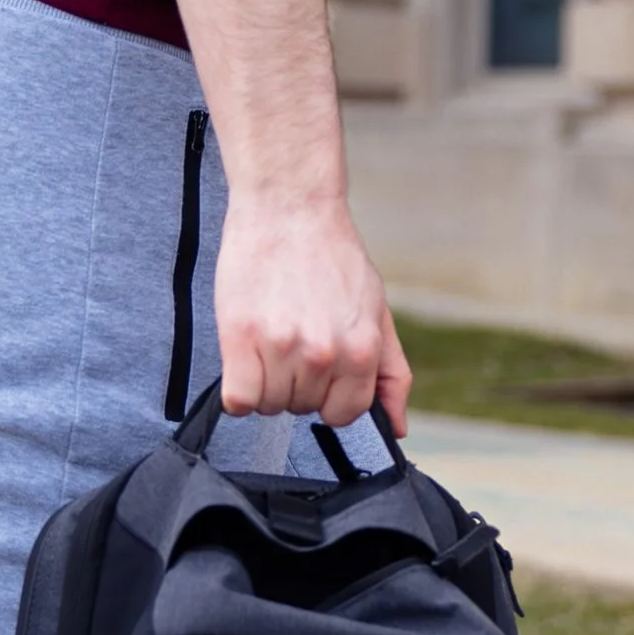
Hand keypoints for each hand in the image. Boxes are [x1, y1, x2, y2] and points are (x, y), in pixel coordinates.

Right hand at [215, 193, 412, 433]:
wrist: (290, 207)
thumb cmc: (332, 256)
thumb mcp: (377, 311)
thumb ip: (390, 373)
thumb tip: (396, 427)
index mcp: (362, 349)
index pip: (343, 414)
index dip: (328, 397)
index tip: (317, 372)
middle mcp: (324, 353)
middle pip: (301, 408)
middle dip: (295, 384)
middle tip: (291, 340)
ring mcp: (281, 345)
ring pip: (268, 405)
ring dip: (265, 383)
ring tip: (269, 340)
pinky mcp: (240, 336)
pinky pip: (237, 400)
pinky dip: (237, 390)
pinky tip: (244, 359)